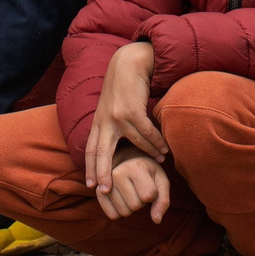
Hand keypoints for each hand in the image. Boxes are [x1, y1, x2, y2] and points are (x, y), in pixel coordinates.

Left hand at [84, 41, 168, 203]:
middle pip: (100, 153)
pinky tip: (165, 149)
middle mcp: (104, 121)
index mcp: (98, 122)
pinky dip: (157, 142)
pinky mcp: (132, 111)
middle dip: (102, 173)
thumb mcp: (110, 108)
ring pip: (134, 143)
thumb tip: (116, 147)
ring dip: (149, 153)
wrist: (128, 63)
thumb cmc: (123, 88)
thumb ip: (111, 126)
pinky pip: (146, 133)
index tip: (91, 186)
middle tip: (105, 191)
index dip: (89, 168)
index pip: (90, 150)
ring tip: (160, 161)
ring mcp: (117, 116)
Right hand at [99, 152, 174, 223]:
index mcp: (135, 167)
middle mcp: (117, 173)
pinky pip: (113, 215)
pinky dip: (120, 211)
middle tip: (138, 187)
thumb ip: (163, 200)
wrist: (127, 159)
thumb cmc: (147, 172)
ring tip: (130, 191)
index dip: (153, 194)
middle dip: (141, 201)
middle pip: (135, 206)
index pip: (148, 196)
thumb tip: (156, 221)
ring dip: (131, 207)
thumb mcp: (160, 180)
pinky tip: (122, 198)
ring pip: (124, 212)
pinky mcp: (98, 192)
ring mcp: (106, 184)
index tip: (149, 182)